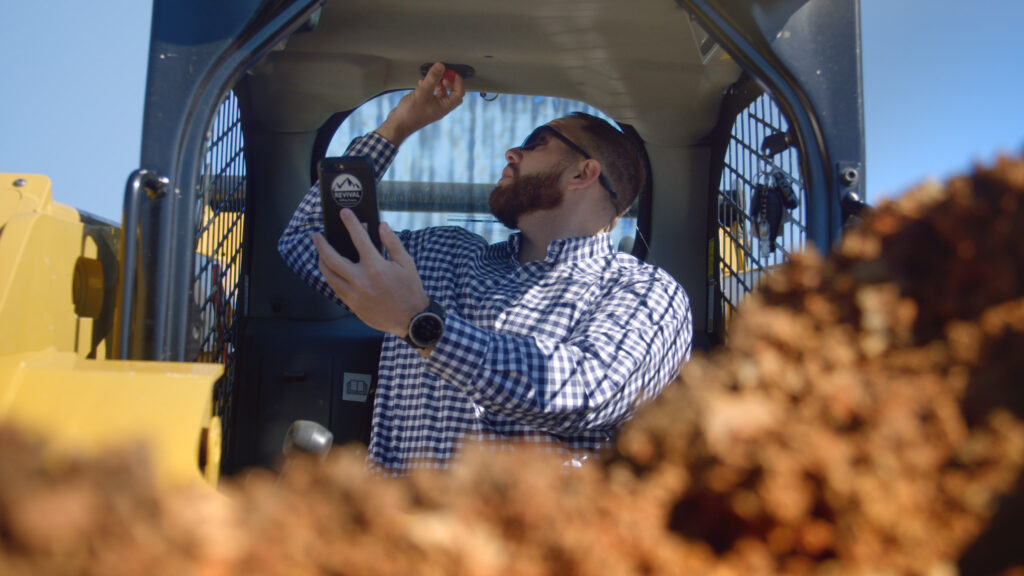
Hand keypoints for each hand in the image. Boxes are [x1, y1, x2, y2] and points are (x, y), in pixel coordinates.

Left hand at [313, 209, 428, 337]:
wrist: (411, 320)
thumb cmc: (410, 290)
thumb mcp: (406, 263)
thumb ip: (392, 243)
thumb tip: (381, 226)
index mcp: (376, 267)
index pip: (359, 239)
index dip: (351, 223)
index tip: (344, 213)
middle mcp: (361, 280)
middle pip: (332, 259)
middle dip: (322, 245)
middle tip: (317, 236)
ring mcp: (354, 294)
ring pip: (329, 275)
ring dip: (322, 262)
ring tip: (320, 253)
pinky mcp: (352, 305)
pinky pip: (335, 288)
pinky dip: (331, 277)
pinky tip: (331, 271)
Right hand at [376, 62, 465, 145]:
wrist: (398, 124)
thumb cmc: (410, 113)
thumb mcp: (422, 92)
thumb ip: (432, 78)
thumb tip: (441, 67)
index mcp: (444, 106)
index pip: (459, 93)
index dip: (457, 81)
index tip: (450, 72)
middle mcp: (441, 108)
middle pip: (452, 93)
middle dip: (449, 82)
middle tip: (443, 74)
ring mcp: (433, 108)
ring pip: (442, 93)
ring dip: (438, 83)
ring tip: (432, 77)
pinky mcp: (425, 106)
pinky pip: (432, 94)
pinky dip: (430, 87)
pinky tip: (422, 82)